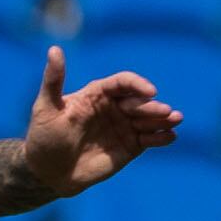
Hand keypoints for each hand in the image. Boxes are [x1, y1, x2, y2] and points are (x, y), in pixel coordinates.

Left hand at [19, 50, 181, 195]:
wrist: (47, 172)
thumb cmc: (44, 137)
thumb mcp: (46, 107)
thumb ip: (53, 79)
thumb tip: (54, 49)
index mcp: (97, 94)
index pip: (122, 83)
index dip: (137, 84)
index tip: (149, 91)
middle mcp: (114, 108)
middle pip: (139, 102)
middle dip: (153, 106)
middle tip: (166, 112)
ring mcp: (123, 127)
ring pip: (148, 120)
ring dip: (164, 119)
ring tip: (176, 120)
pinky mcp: (130, 147)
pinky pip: (150, 139)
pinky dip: (161, 137)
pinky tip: (170, 137)